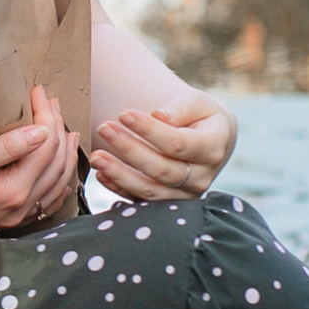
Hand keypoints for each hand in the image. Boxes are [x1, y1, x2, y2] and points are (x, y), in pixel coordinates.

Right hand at [0, 85, 80, 237]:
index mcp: (11, 192)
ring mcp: (13, 217)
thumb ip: (4, 147)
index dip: (46, 115)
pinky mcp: (4, 220)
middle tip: (51, 102)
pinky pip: (43, 203)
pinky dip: (55, 184)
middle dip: (57, 129)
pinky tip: (58, 176)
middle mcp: (18, 208)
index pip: (44, 146)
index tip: (38, 91)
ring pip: (54, 184)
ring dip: (62, 155)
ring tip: (66, 131)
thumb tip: (41, 131)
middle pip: (54, 164)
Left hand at [92, 84, 234, 201]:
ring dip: (119, 174)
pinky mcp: (168, 205)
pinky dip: (119, 189)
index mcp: (212, 148)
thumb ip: (180, 108)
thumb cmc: (200, 117)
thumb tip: (159, 116)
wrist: (211, 142)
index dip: (149, 130)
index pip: (178, 143)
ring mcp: (185, 195)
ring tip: (95, 157)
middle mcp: (202, 177)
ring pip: (150, 190)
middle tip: (103, 128)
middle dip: (129, 149)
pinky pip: (141, 202)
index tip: (123, 114)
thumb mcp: (198, 103)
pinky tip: (101, 175)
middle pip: (162, 169)